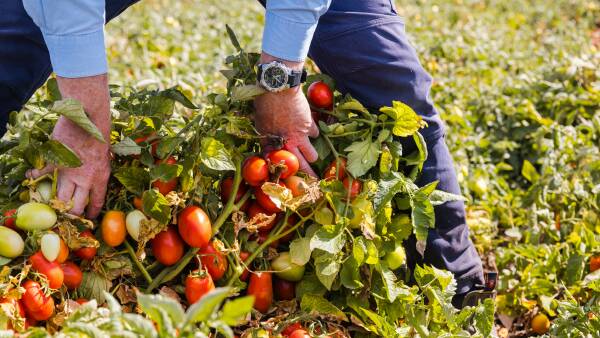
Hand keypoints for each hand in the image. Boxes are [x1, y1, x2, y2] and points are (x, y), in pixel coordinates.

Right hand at [27, 117, 110, 217]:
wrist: (87, 119)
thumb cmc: (100, 135)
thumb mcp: (105, 156)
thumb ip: (99, 169)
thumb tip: (95, 178)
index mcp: (100, 178)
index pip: (97, 202)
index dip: (92, 213)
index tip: (88, 217)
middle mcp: (85, 180)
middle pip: (76, 206)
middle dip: (72, 214)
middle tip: (69, 215)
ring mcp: (68, 173)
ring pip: (60, 197)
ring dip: (56, 202)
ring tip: (53, 205)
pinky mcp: (54, 163)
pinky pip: (41, 174)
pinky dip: (35, 176)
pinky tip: (31, 176)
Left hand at [254, 54, 318, 176]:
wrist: (278, 86)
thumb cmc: (263, 101)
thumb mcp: (259, 121)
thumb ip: (266, 135)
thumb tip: (269, 143)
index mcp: (270, 144)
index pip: (276, 165)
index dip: (283, 174)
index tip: (288, 181)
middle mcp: (285, 144)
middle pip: (300, 167)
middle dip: (308, 177)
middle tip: (313, 183)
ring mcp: (299, 136)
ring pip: (312, 155)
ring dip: (312, 155)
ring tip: (312, 156)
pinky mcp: (308, 125)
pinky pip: (315, 134)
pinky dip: (312, 132)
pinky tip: (310, 129)